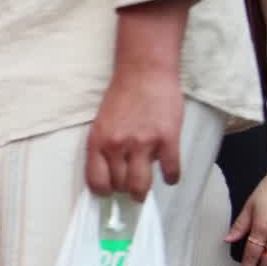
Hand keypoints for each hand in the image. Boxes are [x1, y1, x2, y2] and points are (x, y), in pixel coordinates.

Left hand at [85, 69, 183, 200]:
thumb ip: (105, 145)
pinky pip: (170, 170)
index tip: (109, 193)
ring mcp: (142, 144)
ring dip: (142, 192)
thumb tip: (112, 171)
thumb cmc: (122, 96)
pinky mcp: (166, 139)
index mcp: (97, 141)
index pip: (95, 180)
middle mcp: (117, 145)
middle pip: (120, 185)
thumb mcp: (102, 122)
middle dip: (124, 190)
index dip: (103, 191)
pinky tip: (169, 176)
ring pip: (140, 185)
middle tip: (130, 189)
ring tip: (143, 192)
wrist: (144, 73)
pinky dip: (171, 177)